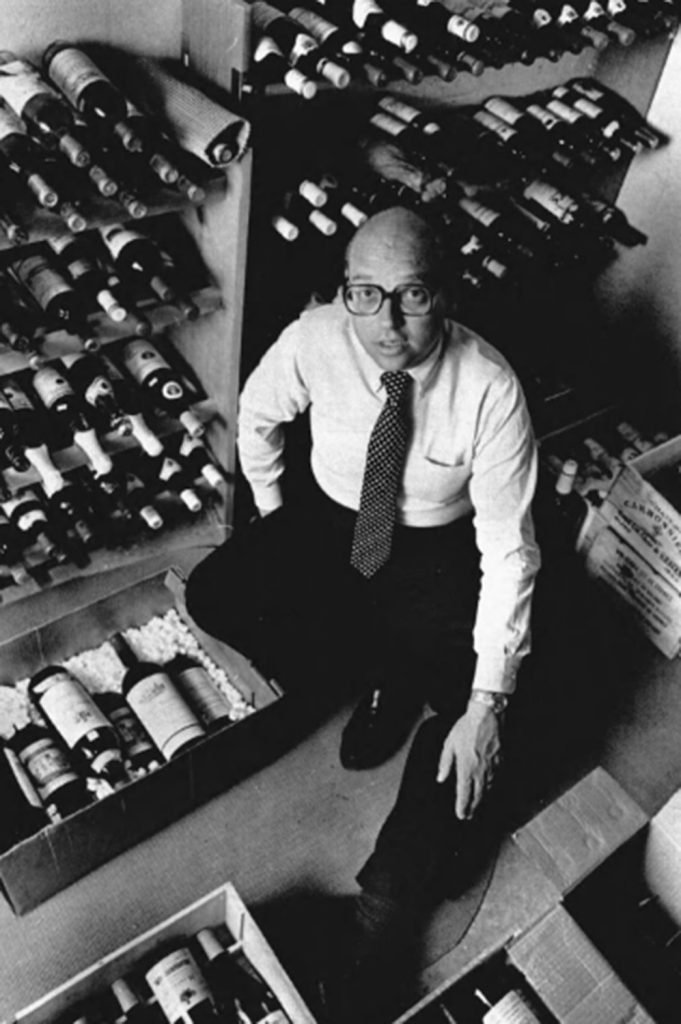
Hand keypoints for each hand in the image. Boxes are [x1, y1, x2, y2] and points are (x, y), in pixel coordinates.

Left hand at [436, 702, 502, 820]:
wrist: (486, 716)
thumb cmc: (466, 728)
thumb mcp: (449, 744)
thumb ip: (445, 763)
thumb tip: (440, 778)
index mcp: (466, 768)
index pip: (464, 794)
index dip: (462, 807)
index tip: (461, 815)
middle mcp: (480, 771)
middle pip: (477, 796)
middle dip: (473, 807)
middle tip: (469, 815)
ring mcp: (492, 767)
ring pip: (487, 789)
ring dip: (481, 798)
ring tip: (477, 803)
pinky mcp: (499, 761)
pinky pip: (495, 778)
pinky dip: (490, 786)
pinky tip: (487, 786)